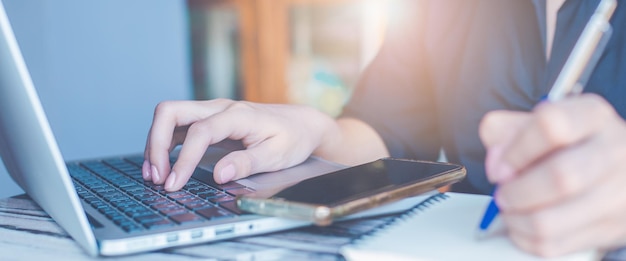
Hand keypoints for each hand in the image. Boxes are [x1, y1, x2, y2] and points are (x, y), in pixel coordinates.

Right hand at [143, 99, 337, 191]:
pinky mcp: (209, 121)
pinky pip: (178, 127)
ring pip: (170, 117)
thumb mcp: (277, 155)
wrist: (302, 124)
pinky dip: (165, 144)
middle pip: (171, 111)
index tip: (174, 184)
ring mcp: (213, 112)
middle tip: (157, 176)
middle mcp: (220, 108)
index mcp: (238, 115)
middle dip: (156, 143)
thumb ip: (247, 163)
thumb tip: (220, 175)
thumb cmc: (292, 138)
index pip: (200, 132)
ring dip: (157, 144)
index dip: (183, 159)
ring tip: (154, 175)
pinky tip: (163, 165)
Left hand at [480, 94, 625, 256]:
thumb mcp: (540, 124)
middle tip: (502, 194)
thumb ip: (506, 131)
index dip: (515, 150)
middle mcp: (613, 150)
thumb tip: (496, 161)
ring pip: (552, 219)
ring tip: (510, 210)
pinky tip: (523, 224)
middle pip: (559, 176)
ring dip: (516, 219)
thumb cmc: (571, 145)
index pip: (551, 126)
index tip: (499, 167)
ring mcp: (617, 193)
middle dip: (516, 191)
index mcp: (592, 115)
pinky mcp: (609, 228)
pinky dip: (526, 237)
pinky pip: (554, 244)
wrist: (618, 171)